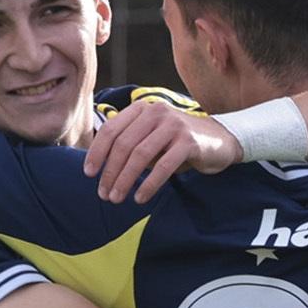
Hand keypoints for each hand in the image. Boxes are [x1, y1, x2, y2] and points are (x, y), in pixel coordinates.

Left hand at [82, 100, 241, 204]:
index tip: (89, 174)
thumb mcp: (149, 139)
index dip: (97, 152)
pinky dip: (149, 184)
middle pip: (123, 144)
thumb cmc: (176, 144)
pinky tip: (140, 198)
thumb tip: (97, 169)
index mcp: (141, 109)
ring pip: (140, 155)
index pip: (111, 129)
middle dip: (110, 172)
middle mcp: (156, 112)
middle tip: (104, 194)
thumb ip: (128, 146)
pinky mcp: (189, 141)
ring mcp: (174, 125)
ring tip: (117, 199)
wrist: (219, 141)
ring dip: (125, 180)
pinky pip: (163, 166)